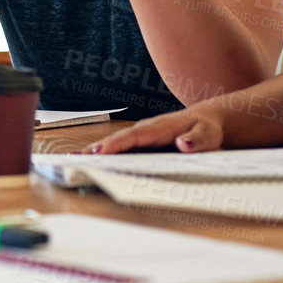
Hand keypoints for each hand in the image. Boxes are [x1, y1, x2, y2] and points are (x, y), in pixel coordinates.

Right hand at [85, 109, 222, 153]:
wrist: (206, 122)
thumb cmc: (206, 130)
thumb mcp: (209, 135)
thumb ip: (197, 140)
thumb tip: (182, 143)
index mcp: (159, 128)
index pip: (134, 136)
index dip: (116, 144)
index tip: (100, 152)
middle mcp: (145, 130)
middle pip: (117, 140)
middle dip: (97, 149)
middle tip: (77, 158)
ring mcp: (140, 136)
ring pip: (114, 144)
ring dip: (94, 152)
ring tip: (74, 160)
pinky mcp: (140, 144)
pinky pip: (119, 149)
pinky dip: (103, 154)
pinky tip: (89, 160)